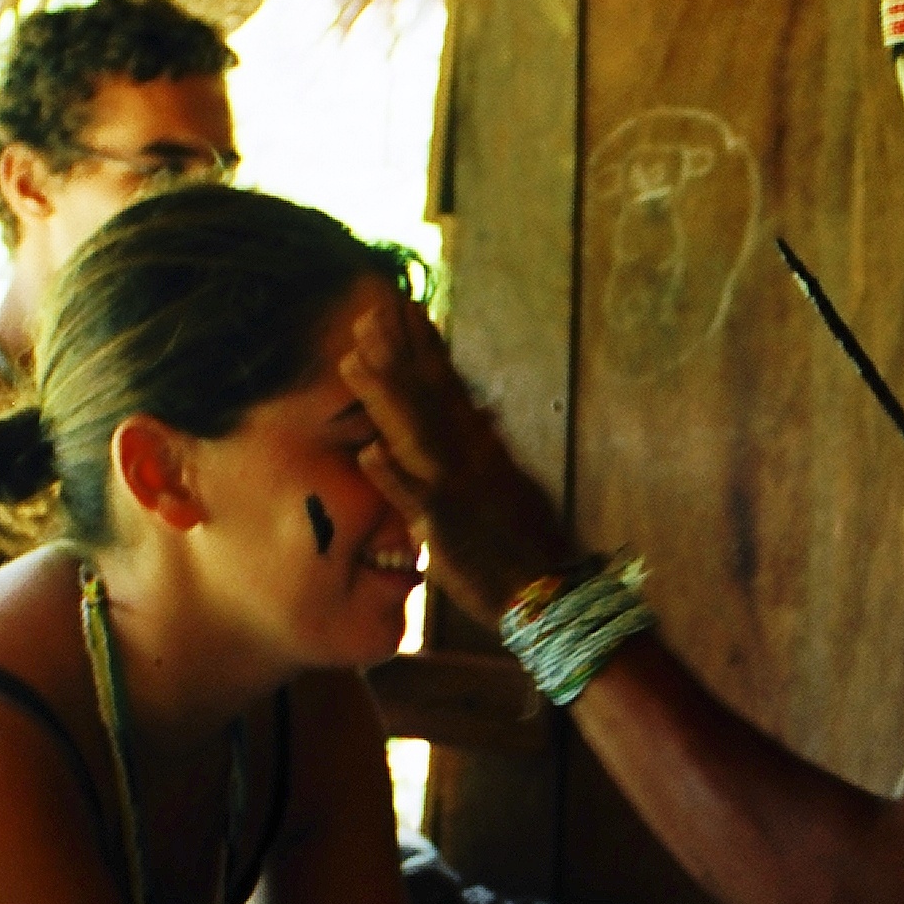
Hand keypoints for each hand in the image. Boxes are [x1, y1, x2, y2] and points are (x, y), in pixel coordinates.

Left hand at [341, 299, 581, 618]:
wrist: (551, 595)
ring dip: (384, 398)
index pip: (449, 385)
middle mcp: (470, 458)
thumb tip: (481, 414)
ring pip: (414, 435)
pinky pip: (416, 503)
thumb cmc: (530, 544)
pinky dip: (395, 478)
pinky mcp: (447, 530)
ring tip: (352, 361)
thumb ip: (490, 448)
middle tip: (371, 311)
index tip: (404, 307)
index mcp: (482, 447)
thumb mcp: (514, 483)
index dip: (425, 346)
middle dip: (399, 353)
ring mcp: (457, 490)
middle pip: (428, 397)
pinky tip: (368, 454)